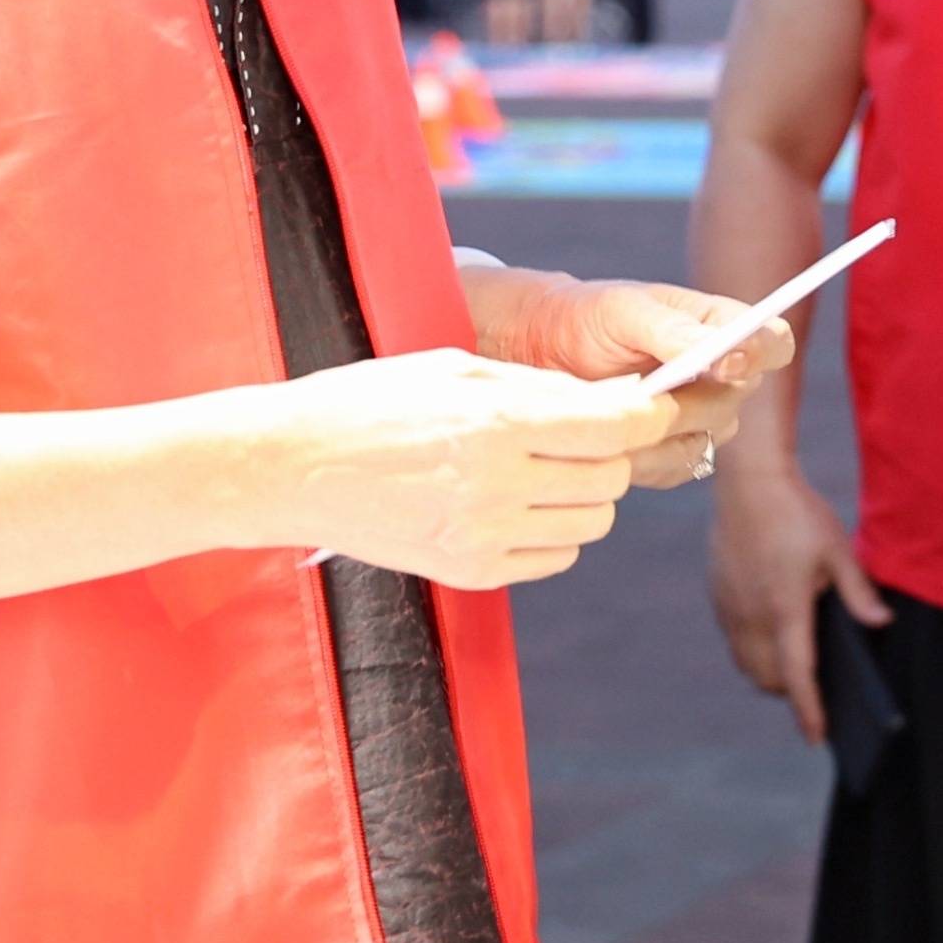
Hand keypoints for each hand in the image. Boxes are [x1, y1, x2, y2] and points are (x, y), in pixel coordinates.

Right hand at [268, 348, 674, 588]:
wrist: (291, 468)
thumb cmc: (371, 403)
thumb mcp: (457, 370)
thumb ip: (541, 388)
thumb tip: (619, 403)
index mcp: (497, 421)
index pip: (617, 428)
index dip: (649, 416)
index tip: (651, 409)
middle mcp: (497, 484)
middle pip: (612, 479)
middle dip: (609, 453)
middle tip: (579, 434)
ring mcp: (483, 537)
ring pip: (591, 524)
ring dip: (582, 495)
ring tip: (539, 469)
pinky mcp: (470, 573)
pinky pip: (554, 559)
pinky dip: (551, 533)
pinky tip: (513, 504)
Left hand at [493, 275, 782, 488]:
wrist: (540, 353)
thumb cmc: (587, 317)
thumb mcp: (624, 310)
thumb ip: (675, 331)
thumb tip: (726, 354)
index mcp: (721, 326)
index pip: (774, 343)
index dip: (761, 354)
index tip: (725, 362)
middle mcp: (722, 375)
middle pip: (739, 400)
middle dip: (690, 399)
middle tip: (640, 391)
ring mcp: (701, 419)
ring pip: (708, 440)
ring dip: (659, 431)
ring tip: (610, 408)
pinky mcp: (673, 454)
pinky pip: (675, 467)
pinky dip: (641, 456)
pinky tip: (606, 433)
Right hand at [710, 460, 888, 739]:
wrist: (747, 481)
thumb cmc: (798, 512)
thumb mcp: (839, 550)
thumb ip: (858, 593)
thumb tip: (881, 625)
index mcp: (785, 608)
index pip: (797, 675)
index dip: (809, 711)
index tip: (817, 737)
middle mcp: (752, 615)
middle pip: (768, 679)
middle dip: (790, 693)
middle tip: (818, 691)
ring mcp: (730, 607)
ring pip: (746, 664)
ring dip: (769, 675)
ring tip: (796, 668)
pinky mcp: (718, 596)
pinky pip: (734, 641)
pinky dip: (753, 651)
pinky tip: (774, 635)